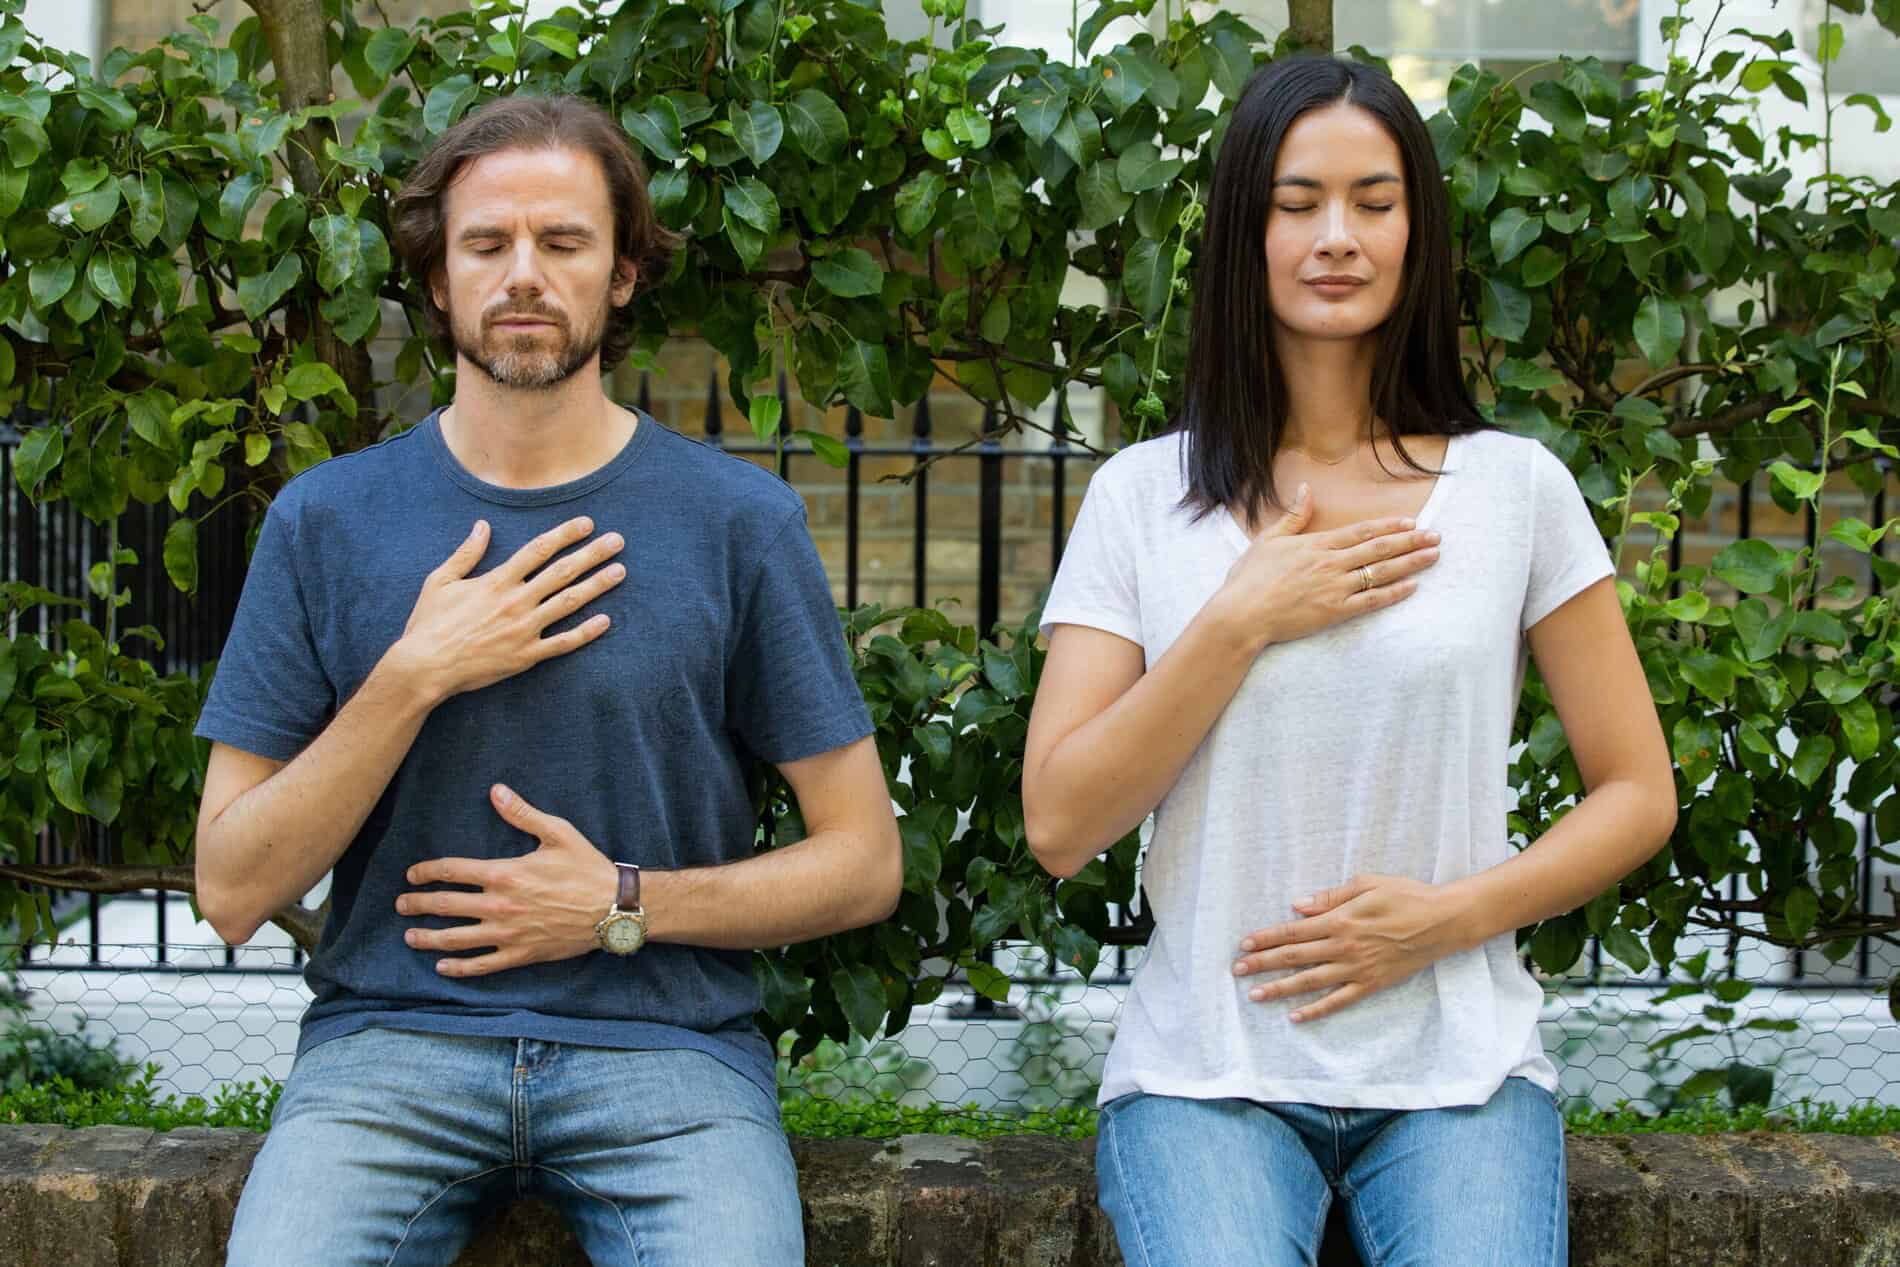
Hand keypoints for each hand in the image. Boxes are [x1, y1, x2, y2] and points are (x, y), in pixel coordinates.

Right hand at [389, 516, 626, 701]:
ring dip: (597, 586)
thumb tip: (482, 526)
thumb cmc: (428, 624)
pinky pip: (563, 642)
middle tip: (618, 541)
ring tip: (620, 572)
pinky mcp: (526, 655)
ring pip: (569, 603)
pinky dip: (586, 632)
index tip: (587, 523)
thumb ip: (465, 553)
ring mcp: (524, 629)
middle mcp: (515, 601)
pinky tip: (606, 620)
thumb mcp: (440, 581)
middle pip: (562, 572)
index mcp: (496, 581)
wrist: (424, 667)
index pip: (538, 550)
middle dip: (592, 554)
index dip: (565, 534)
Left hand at [396, 784, 619, 976]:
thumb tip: (496, 790)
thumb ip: (522, 813)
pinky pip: (482, 965)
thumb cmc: (587, 868)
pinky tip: (443, 967)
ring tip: (410, 936)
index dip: (426, 871)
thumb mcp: (557, 832)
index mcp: (505, 873)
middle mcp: (500, 905)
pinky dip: (459, 968)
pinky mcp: (521, 954)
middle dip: (417, 904)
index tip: (412, 874)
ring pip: (455, 939)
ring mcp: (508, 933)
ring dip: (428, 938)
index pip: (452, 871)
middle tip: (401, 905)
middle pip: (445, 905)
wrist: (614, 907)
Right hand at [1211, 485, 1440, 649]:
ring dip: (1410, 563)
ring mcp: (1335, 588)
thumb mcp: (1268, 540)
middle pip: (1379, 549)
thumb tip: (1306, 489)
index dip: (1389, 526)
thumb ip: (1293, 516)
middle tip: (1436, 536)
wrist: (1241, 614)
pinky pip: (1371, 601)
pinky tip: (1412, 586)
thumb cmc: (1249, 578)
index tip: (1412, 522)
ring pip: (1381, 572)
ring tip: (1433, 556)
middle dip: (1411, 542)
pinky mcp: (1334, 612)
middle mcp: (1331, 563)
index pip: (1361, 531)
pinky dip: (1393, 593)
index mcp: (1316, 545)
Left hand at [1230, 874, 1470, 1021]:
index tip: (1244, 944)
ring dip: (1281, 988)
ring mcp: (1358, 968)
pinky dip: (1317, 1010)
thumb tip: (1298, 905)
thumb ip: (1331, 897)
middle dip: (1263, 963)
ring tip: (1256, 995)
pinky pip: (1339, 1000)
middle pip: (1295, 957)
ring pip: (1311, 981)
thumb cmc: (1406, 896)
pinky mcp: (1372, 983)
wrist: (1444, 921)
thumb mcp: (1367, 884)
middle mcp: (1344, 947)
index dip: (1266, 938)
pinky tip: (1296, 1017)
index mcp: (1340, 920)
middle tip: (1237, 971)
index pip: (1293, 931)